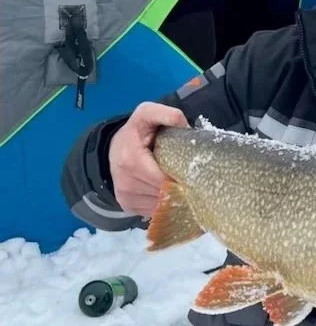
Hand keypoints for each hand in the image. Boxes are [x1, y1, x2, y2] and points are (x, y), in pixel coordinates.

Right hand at [109, 102, 188, 216]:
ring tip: (180, 186)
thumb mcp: (147, 114)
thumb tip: (184, 124)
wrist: (112, 148)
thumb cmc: (136, 131)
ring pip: (159, 206)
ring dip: (172, 198)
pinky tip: (170, 194)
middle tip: (191, 180)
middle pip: (163, 194)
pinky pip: (152, 211)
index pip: (163, 179)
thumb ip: (165, 114)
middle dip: (178, 188)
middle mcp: (126, 182)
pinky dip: (163, 205)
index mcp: (131, 161)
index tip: (193, 173)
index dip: (180, 178)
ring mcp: (125, 197)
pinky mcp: (127, 206)